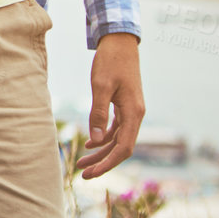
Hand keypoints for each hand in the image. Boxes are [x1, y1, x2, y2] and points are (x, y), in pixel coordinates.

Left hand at [77, 32, 144, 179]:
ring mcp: (131, 111)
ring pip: (118, 139)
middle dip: (103, 163)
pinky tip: (90, 143)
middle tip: (82, 174)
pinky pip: (116, 128)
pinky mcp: (125, 105)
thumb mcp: (101, 86)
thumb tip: (95, 140)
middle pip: (121, 147)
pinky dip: (104, 137)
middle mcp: (136, 115)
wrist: (120, 43)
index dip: (108, 163)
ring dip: (101, 152)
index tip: (91, 174)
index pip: (124, 148)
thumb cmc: (110, 61)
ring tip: (82, 163)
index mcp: (134, 112)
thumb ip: (98, 113)